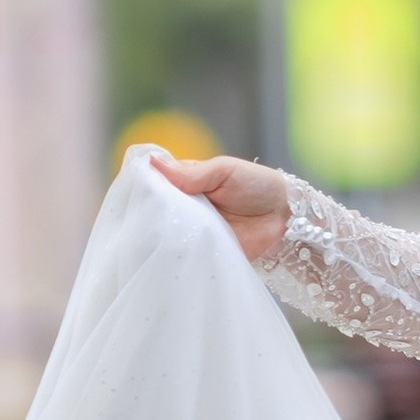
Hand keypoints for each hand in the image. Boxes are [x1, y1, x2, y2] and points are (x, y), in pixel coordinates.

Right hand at [150, 149, 290, 267]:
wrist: (288, 220)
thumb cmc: (258, 186)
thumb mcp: (225, 171)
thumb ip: (191, 172)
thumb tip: (152, 162)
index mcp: (187, 183)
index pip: (156, 184)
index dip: (143, 188)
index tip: (131, 193)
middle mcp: (186, 207)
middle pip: (156, 212)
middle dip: (149, 215)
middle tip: (140, 220)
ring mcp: (193, 232)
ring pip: (166, 235)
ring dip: (160, 236)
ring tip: (148, 239)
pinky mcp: (203, 253)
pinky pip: (184, 255)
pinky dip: (176, 255)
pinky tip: (164, 256)